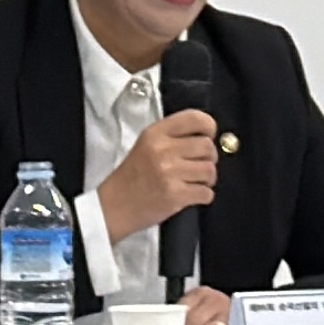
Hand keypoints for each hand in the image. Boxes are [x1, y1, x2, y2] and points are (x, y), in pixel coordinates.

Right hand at [96, 110, 220, 235]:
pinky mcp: (175, 196)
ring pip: (209, 170)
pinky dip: (204, 196)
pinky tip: (192, 195)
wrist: (114, 207)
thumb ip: (173, 137)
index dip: (209, 126)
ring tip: (196, 182)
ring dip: (207, 179)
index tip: (209, 135)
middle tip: (200, 165)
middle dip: (209, 158)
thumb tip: (207, 136)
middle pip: (207, 146)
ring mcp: (170, 173)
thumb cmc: (133, 176)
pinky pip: (206, 193)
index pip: (195, 118)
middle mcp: (163, 150)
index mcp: (156, 134)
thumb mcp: (147, 145)